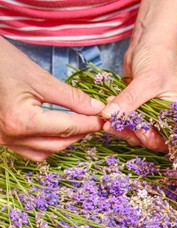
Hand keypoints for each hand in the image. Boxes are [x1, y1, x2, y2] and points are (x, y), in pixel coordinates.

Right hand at [0, 37, 104, 160]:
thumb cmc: (3, 63)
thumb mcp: (41, 79)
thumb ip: (71, 97)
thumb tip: (96, 109)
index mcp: (22, 121)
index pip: (67, 128)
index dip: (90, 124)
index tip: (104, 119)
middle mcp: (11, 137)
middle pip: (58, 143)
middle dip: (80, 133)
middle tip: (94, 120)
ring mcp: (4, 141)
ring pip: (45, 151)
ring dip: (65, 141)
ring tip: (78, 124)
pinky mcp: (1, 138)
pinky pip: (31, 150)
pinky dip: (48, 144)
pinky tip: (57, 131)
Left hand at [100, 0, 176, 151]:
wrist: (149, 40)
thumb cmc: (158, 57)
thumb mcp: (147, 80)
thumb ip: (129, 101)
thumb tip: (109, 116)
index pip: (167, 137)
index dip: (152, 139)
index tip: (137, 131)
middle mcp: (167, 116)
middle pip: (149, 136)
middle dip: (131, 132)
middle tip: (113, 125)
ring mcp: (151, 112)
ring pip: (135, 129)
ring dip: (120, 125)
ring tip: (108, 117)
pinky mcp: (137, 106)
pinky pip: (126, 118)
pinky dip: (116, 116)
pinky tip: (108, 108)